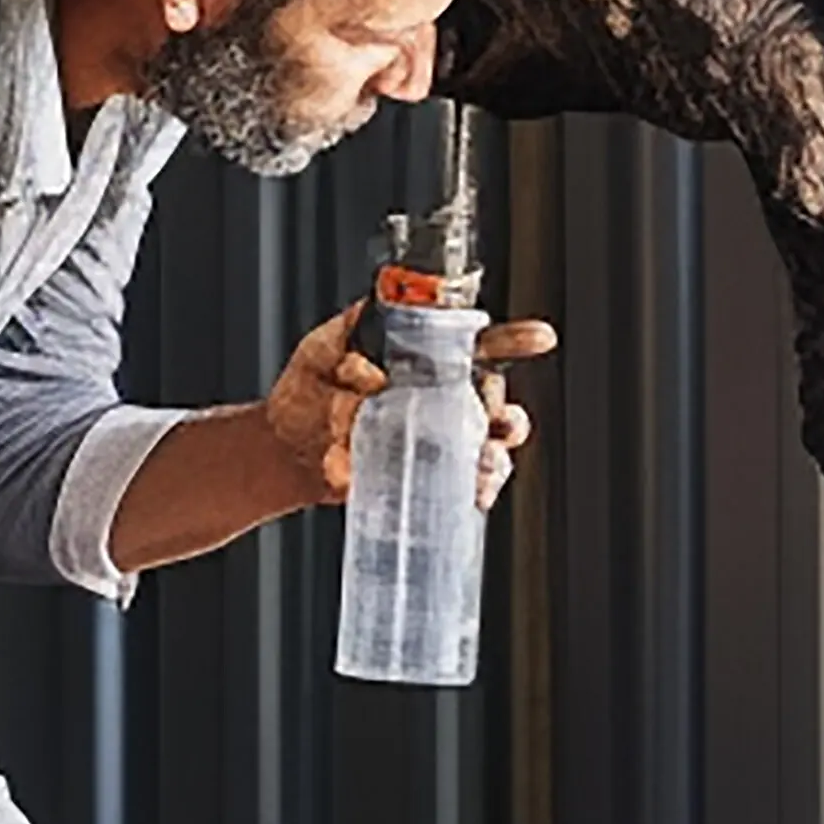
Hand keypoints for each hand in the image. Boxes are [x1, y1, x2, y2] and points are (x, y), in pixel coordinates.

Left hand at [259, 305, 556, 512]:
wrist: (284, 452)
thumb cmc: (304, 395)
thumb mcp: (322, 349)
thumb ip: (349, 334)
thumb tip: (373, 337)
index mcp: (424, 362)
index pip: (475, 346)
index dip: (513, 341)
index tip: (539, 338)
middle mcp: (439, 399)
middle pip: (495, 400)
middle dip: (507, 410)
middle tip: (497, 416)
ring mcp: (436, 440)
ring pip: (490, 444)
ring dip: (497, 452)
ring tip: (484, 457)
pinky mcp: (426, 477)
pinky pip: (468, 483)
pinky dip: (481, 487)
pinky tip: (475, 490)